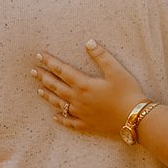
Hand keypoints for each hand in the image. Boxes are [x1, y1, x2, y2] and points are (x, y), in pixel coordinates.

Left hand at [31, 40, 147, 138]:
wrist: (135, 119)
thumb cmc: (128, 93)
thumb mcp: (116, 70)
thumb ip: (101, 56)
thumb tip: (88, 42)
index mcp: (84, 84)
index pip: (62, 70)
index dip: (50, 62)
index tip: (39, 55)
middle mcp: (78, 99)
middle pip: (56, 86)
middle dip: (44, 77)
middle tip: (32, 71)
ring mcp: (82, 114)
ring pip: (60, 104)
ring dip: (48, 96)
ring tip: (39, 90)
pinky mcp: (88, 125)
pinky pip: (70, 122)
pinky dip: (61, 119)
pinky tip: (55, 117)